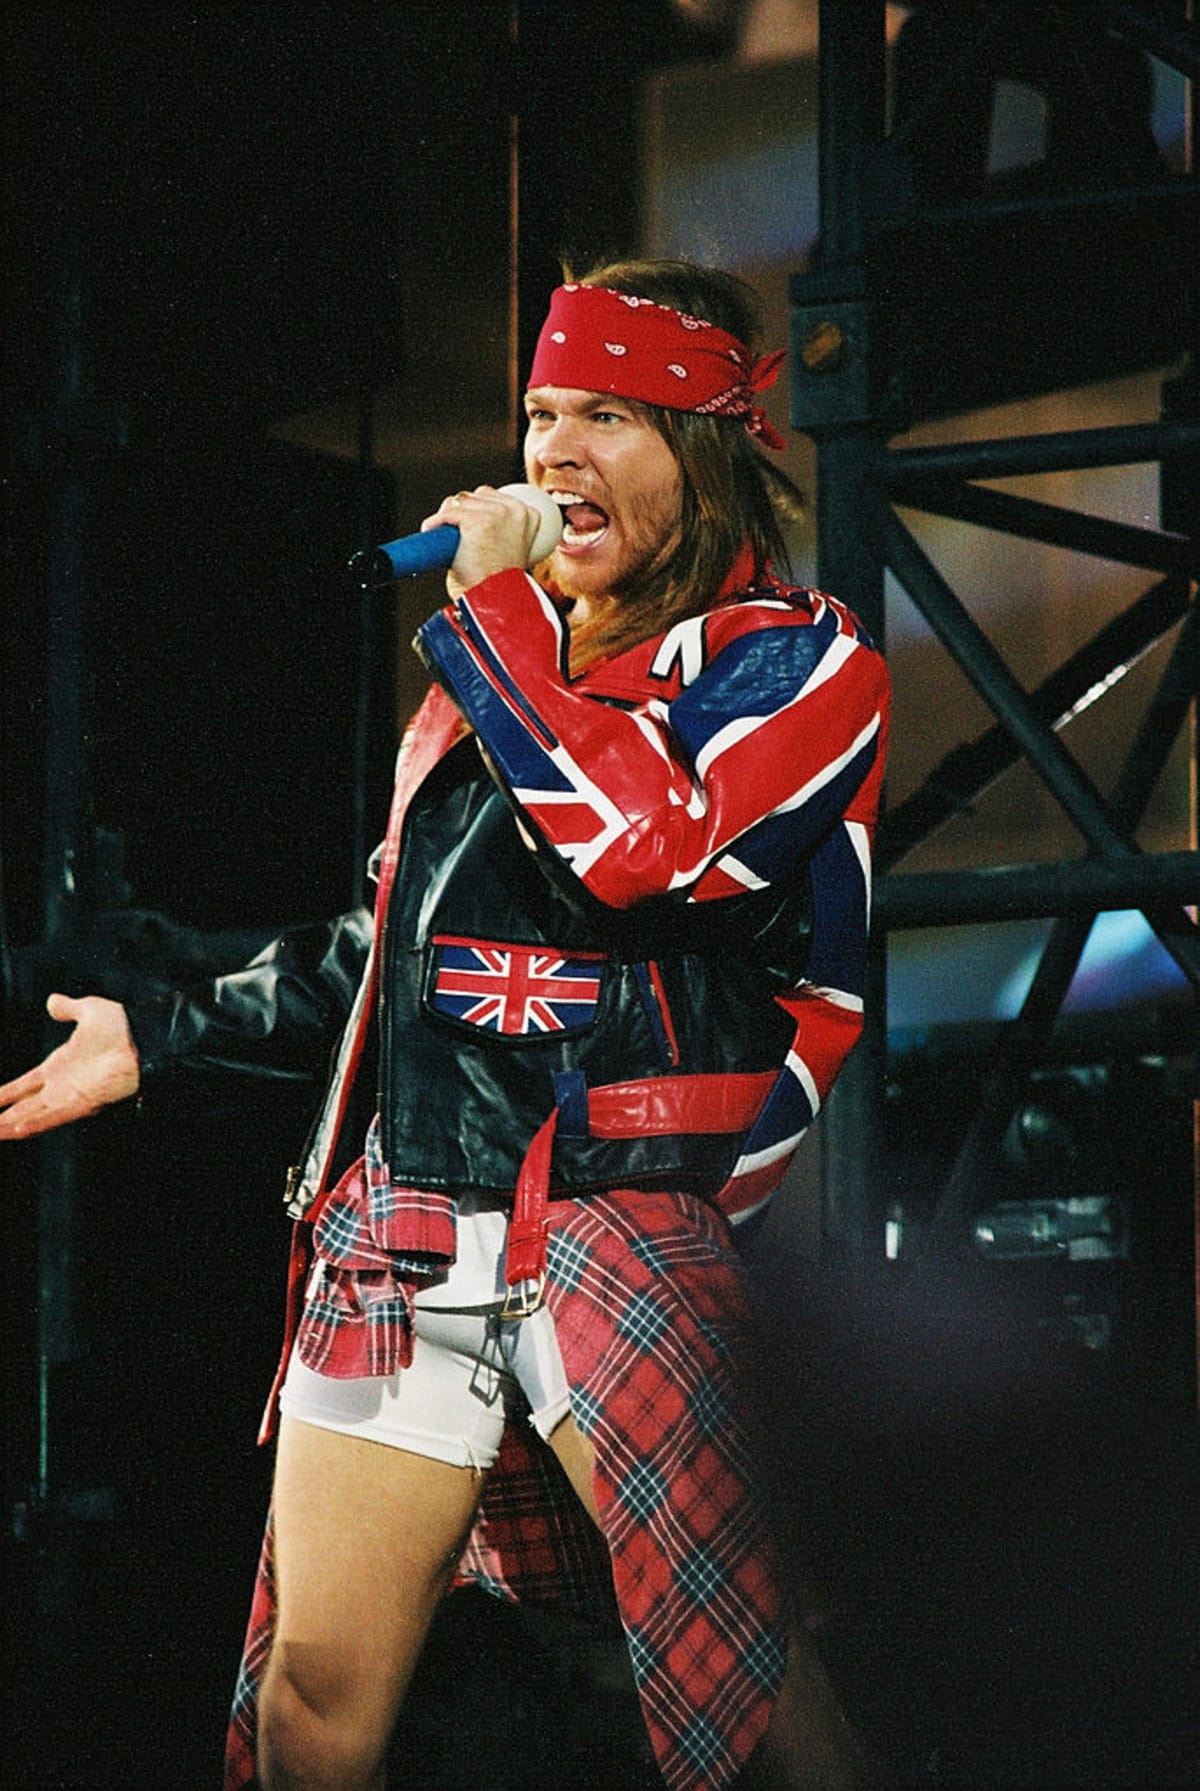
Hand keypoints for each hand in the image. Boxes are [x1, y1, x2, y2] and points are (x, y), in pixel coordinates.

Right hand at [0, 993, 139, 1139]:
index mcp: (59, 1066)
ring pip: (33, 1116)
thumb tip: (53, 1002)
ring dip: (12, 1126)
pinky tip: (19, 1130)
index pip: (23, 1085)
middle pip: (24, 1106)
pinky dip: (37, 1123)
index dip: (4, 1094)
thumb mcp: (89, 1011)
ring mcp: (71, 1096)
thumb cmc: (123, 1027)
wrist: (144, 1038)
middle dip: (4, 1118)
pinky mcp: (83, 1103)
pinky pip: (55, 1117)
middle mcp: (61, 1085)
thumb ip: (68, 1008)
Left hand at [422, 485, 542, 596]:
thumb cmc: (498, 586)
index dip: (475, 508)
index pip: (492, 496)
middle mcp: (516, 510)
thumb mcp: (510, 550)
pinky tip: (430, 531)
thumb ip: (500, 532)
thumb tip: (472, 522)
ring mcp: (497, 514)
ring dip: (447, 516)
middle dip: (460, 511)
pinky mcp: (478, 522)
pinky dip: (435, 522)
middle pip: (475, 495)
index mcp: (529, 515)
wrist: (495, 603)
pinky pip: (448, 514)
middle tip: (452, 534)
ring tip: (446, 537)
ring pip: (459, 501)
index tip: (464, 525)